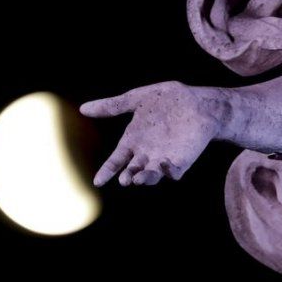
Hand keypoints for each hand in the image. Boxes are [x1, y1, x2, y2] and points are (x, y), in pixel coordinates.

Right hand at [80, 81, 221, 186]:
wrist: (199, 101)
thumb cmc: (168, 100)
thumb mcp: (137, 99)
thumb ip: (112, 106)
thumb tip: (82, 108)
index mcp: (133, 141)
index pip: (116, 160)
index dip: (107, 171)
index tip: (98, 181)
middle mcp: (146, 154)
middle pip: (132, 171)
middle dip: (127, 176)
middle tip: (124, 179)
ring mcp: (163, 158)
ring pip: (150, 176)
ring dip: (144, 179)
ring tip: (138, 179)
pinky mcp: (182, 161)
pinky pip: (173, 172)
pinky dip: (168, 172)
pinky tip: (163, 165)